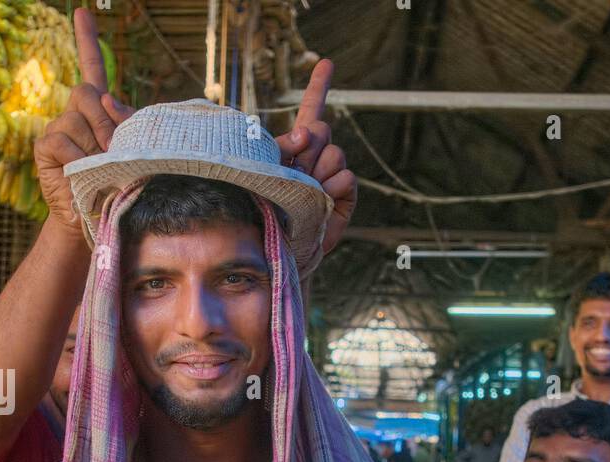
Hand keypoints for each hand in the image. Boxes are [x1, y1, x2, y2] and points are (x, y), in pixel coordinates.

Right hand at [35, 9, 134, 233]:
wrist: (96, 222)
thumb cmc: (118, 188)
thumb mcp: (133, 155)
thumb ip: (127, 126)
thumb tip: (109, 100)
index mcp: (97, 112)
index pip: (92, 69)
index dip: (86, 41)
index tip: (82, 12)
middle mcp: (74, 115)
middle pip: (87, 92)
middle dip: (105, 120)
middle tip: (114, 151)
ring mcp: (57, 130)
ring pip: (76, 118)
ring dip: (94, 146)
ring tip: (99, 170)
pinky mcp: (45, 148)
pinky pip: (62, 140)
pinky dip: (76, 158)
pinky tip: (79, 173)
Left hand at [273, 59, 356, 256]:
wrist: (278, 250)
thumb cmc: (263, 210)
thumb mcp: (263, 170)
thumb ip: (283, 144)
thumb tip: (308, 130)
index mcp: (295, 148)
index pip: (309, 112)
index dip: (319, 87)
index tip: (327, 62)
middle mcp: (315, 158)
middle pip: (321, 128)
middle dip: (308, 143)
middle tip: (295, 167)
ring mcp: (331, 177)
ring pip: (334, 153)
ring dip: (318, 171)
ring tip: (307, 191)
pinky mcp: (344, 197)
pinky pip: (347, 177)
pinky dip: (334, 187)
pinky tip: (324, 199)